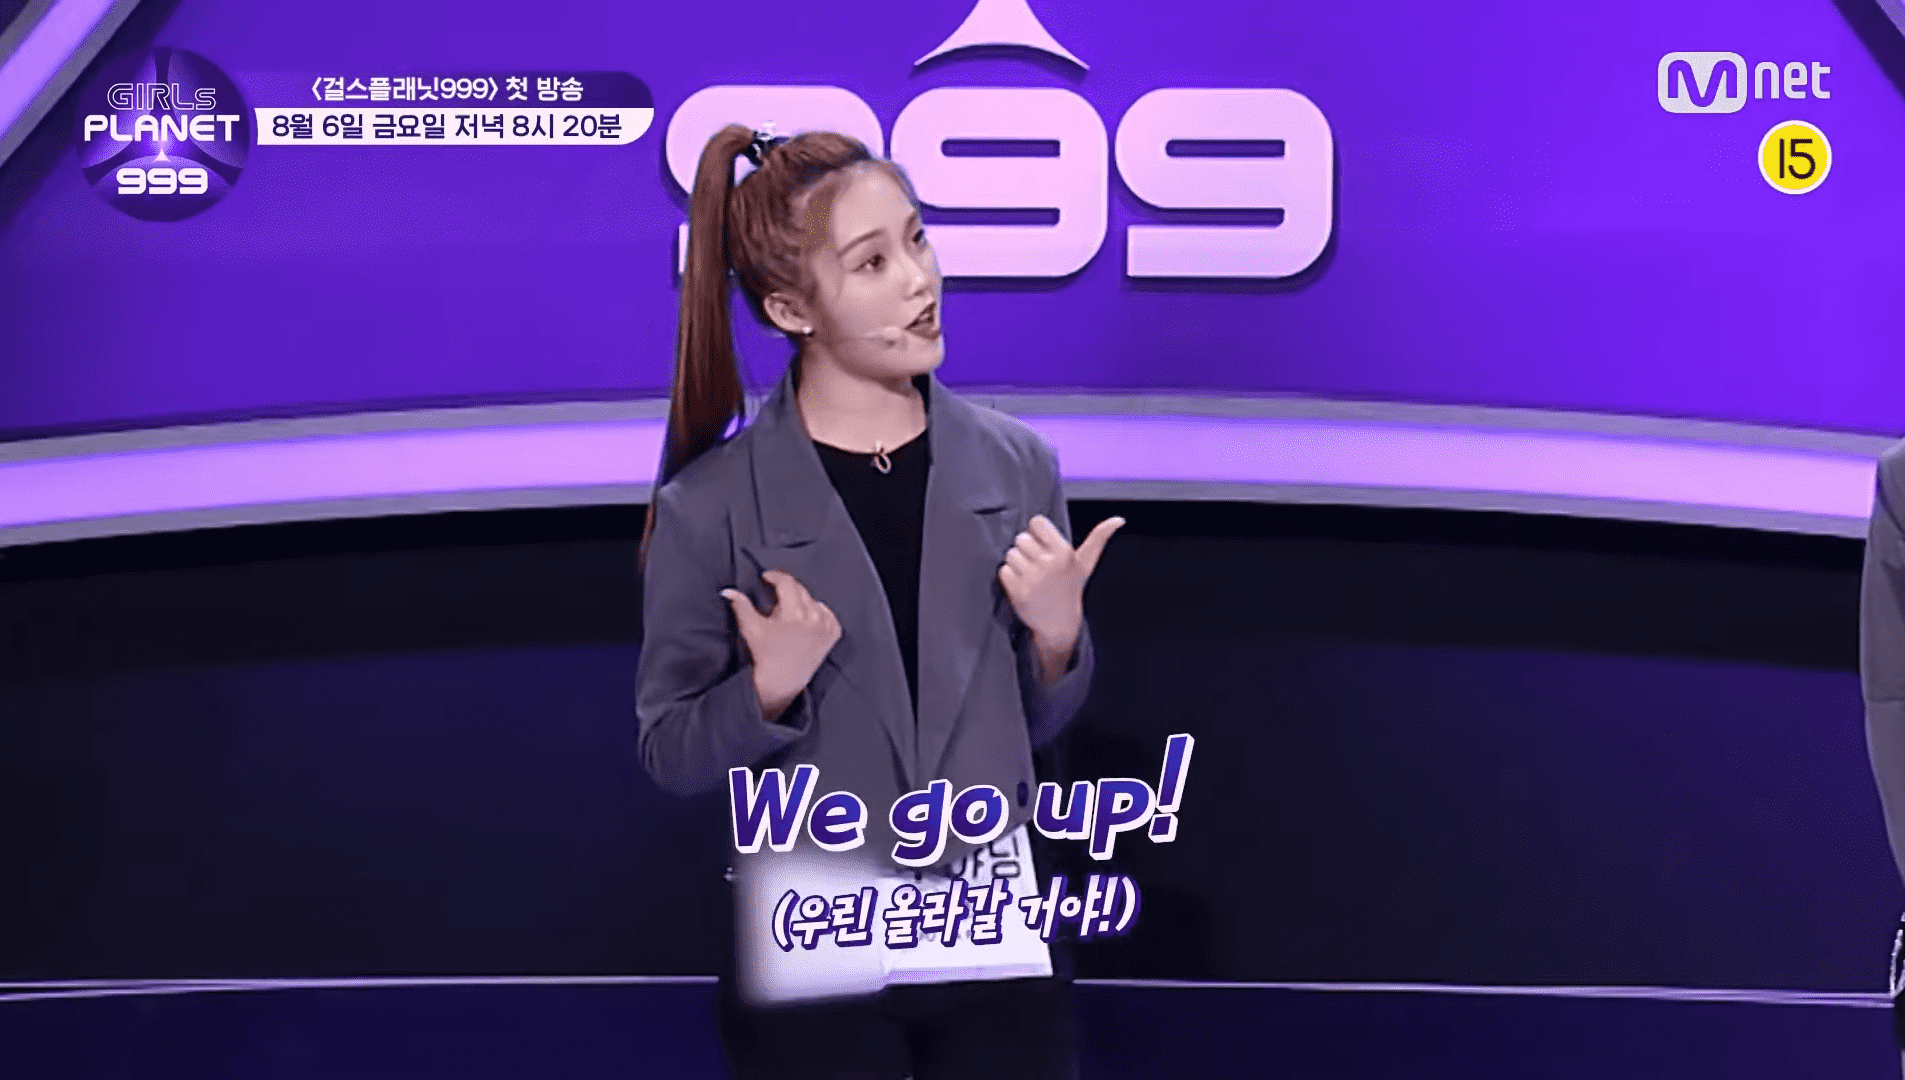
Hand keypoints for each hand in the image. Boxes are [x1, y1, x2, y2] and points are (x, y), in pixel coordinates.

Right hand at [722, 570, 840, 721]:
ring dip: (800, 602)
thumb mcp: (751, 628)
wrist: (782, 680)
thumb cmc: (765, 655)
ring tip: (788, 617)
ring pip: (812, 600)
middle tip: (775, 602)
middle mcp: (814, 616)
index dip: (775, 576)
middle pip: (799, 589)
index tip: (767, 578)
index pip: (786, 582)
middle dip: (785, 591)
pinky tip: (804, 623)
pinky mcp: (834, 633)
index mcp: (793, 612)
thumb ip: (741, 606)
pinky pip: (826, 612)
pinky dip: (816, 613)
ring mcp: (826, 625)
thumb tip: (728, 591)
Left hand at [998, 515, 1123, 681]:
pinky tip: (1024, 585)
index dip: (1037, 533)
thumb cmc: (1071, 588)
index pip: (1036, 522)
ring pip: (1011, 554)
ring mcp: (1032, 577)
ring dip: (1017, 564)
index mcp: (1064, 552)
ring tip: (1032, 576)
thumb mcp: (1086, 563)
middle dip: (1027, 550)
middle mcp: (1048, 563)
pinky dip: (1010, 578)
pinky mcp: (1017, 590)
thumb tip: (1119, 519)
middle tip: (1038, 566)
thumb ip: (1099, 537)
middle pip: (1021, 538)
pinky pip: (1003, 570)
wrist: (1060, 624)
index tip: (1044, 546)